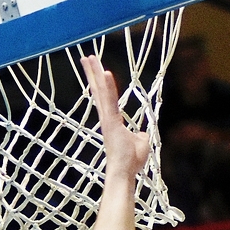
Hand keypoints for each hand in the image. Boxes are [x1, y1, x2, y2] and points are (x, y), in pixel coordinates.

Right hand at [81, 55, 148, 177]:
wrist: (124, 172)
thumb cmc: (132, 161)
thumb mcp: (141, 143)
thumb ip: (141, 135)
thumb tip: (143, 133)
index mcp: (112, 121)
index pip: (105, 97)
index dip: (101, 83)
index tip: (97, 69)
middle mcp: (106, 118)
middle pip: (98, 90)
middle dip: (93, 73)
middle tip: (86, 57)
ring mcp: (107, 120)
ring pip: (101, 91)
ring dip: (96, 74)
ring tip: (90, 57)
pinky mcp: (111, 122)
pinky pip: (110, 100)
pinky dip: (109, 87)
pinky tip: (106, 72)